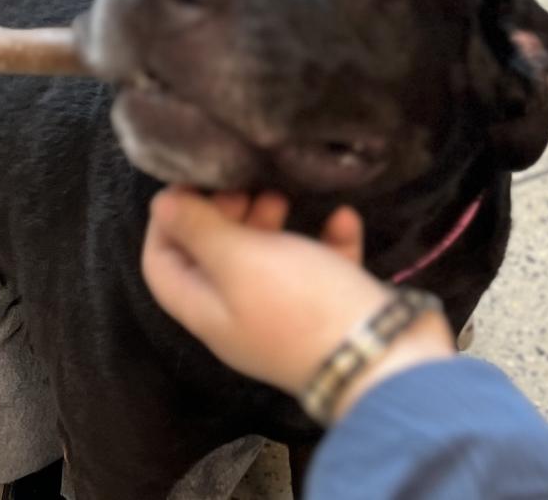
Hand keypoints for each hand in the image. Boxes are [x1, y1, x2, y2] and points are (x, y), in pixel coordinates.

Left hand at [141, 189, 452, 412]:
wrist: (387, 361)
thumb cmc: (300, 305)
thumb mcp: (239, 259)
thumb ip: (197, 229)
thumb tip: (161, 204)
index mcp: (208, 309)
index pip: (161, 264)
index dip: (166, 222)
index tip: (189, 185)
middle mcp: (241, 315)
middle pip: (214, 257)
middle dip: (223, 214)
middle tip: (243, 185)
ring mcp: (288, 313)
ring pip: (267, 258)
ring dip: (270, 221)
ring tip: (281, 193)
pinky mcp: (333, 308)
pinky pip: (321, 266)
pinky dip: (327, 238)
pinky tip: (342, 216)